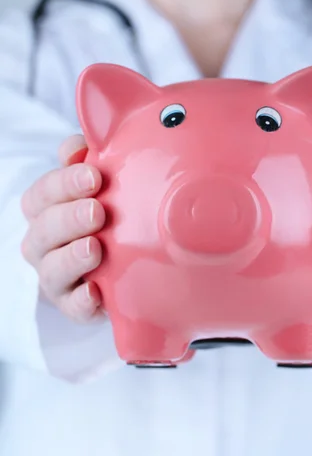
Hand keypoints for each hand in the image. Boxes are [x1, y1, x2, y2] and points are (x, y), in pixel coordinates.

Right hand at [21, 135, 105, 322]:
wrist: (127, 266)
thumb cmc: (109, 218)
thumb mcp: (100, 186)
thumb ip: (87, 160)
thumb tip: (77, 147)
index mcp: (45, 212)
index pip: (41, 195)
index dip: (63, 184)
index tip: (94, 176)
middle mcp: (44, 245)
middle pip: (43, 231)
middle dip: (68, 219)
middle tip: (97, 211)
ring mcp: (58, 278)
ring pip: (51, 270)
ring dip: (71, 258)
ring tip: (95, 248)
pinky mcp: (75, 306)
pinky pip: (73, 308)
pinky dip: (82, 302)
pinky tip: (95, 292)